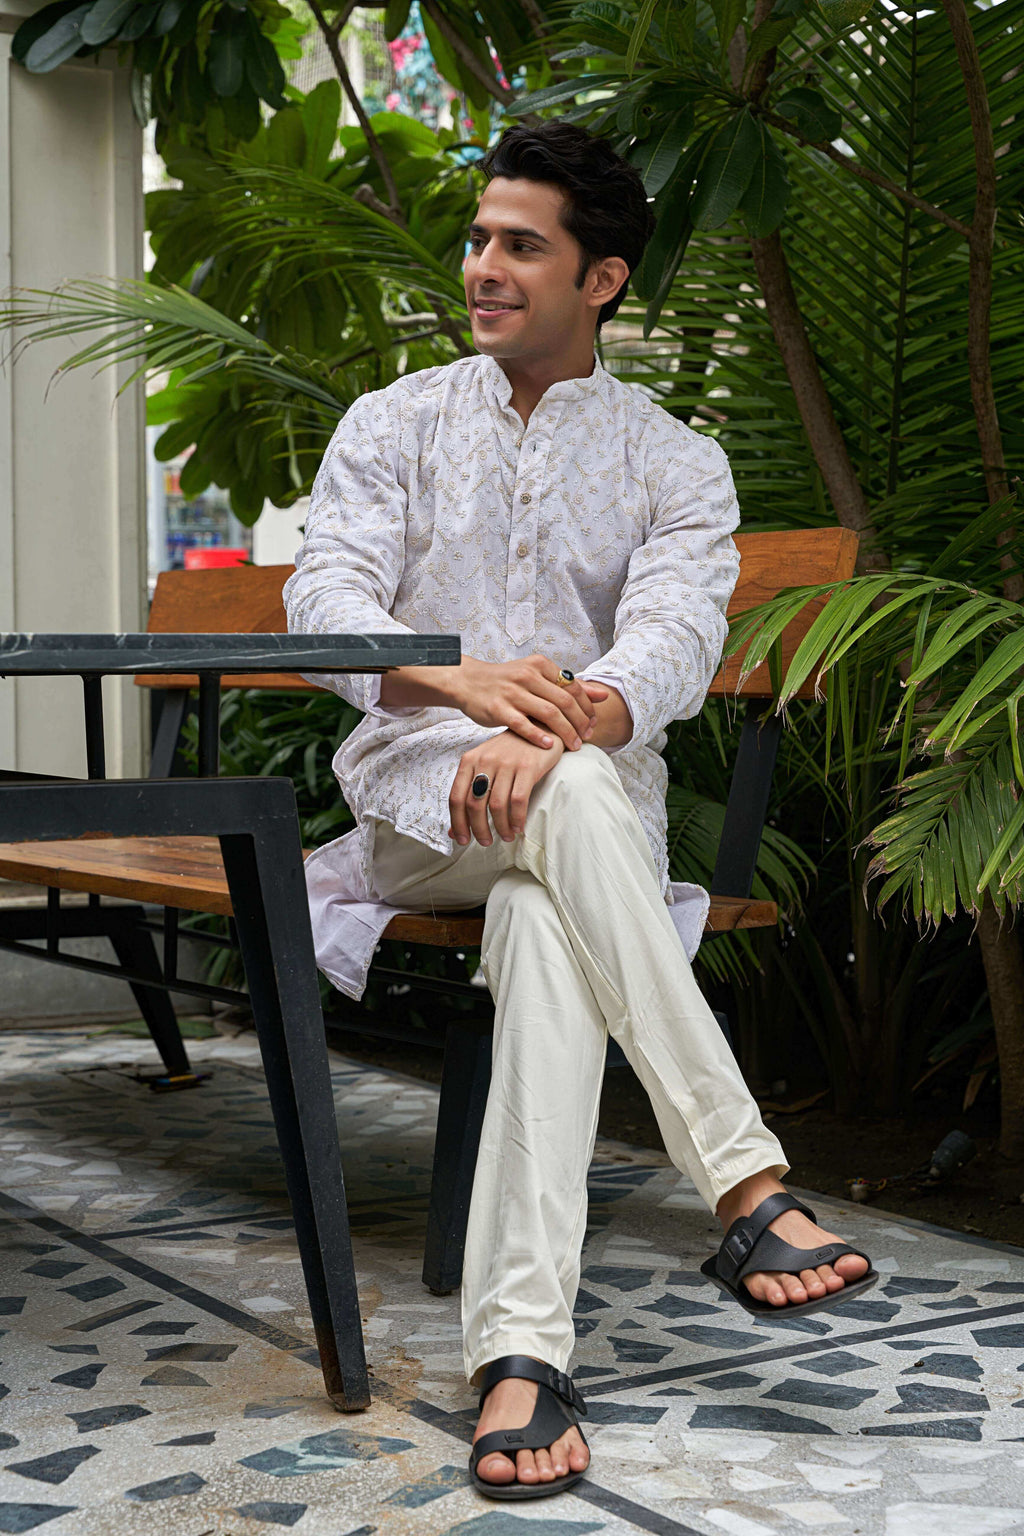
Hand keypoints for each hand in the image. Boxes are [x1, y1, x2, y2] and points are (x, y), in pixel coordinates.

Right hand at [449, 655, 607, 752]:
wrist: (468, 681)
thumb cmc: (506, 681)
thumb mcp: (537, 675)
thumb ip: (568, 685)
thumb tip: (602, 695)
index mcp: (539, 665)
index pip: (573, 687)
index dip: (587, 707)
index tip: (593, 723)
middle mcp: (527, 676)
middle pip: (565, 701)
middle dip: (581, 722)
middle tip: (588, 737)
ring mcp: (512, 692)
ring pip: (549, 713)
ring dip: (566, 732)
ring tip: (574, 745)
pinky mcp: (498, 708)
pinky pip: (523, 725)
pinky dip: (538, 736)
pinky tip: (549, 745)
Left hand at [449, 731, 564, 846]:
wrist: (539, 727)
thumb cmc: (510, 751)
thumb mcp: (485, 766)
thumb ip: (470, 793)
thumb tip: (453, 831)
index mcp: (470, 760)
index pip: (456, 797)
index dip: (457, 823)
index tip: (461, 840)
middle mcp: (485, 760)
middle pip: (474, 804)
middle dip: (478, 829)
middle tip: (485, 842)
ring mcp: (507, 763)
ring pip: (496, 805)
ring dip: (500, 827)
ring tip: (506, 836)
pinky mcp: (528, 766)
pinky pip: (519, 800)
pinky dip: (517, 819)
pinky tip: (518, 827)